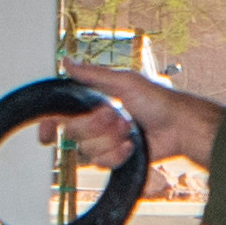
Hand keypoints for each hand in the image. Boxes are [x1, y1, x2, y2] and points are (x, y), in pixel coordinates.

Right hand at [44, 67, 216, 170]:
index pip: (61, 114)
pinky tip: (131, 146)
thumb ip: (94, 75)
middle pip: (73, 133)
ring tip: (129, 131)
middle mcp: (96, 123)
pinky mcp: (115, 158)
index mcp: (93, 102)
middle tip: (116, 116)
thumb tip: (67, 62)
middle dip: (96, 126)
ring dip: (110, 140)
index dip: (49, 124)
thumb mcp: (125, 81)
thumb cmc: (158, 101)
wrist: (178, 128)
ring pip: (87, 151)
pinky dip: (118, 154)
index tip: (47, 133)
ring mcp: (105, 142)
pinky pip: (103, 163)